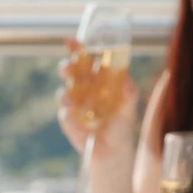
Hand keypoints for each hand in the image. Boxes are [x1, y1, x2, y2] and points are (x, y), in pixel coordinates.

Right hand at [56, 38, 138, 155]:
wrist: (113, 151)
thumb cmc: (122, 124)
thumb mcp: (129, 106)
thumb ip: (129, 92)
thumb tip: (126, 80)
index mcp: (97, 78)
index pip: (84, 58)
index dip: (76, 48)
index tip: (69, 41)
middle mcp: (83, 88)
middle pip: (70, 72)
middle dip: (66, 68)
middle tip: (68, 70)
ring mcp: (74, 104)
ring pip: (63, 93)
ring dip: (64, 95)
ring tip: (70, 102)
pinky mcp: (68, 121)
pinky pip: (65, 115)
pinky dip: (70, 117)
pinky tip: (78, 123)